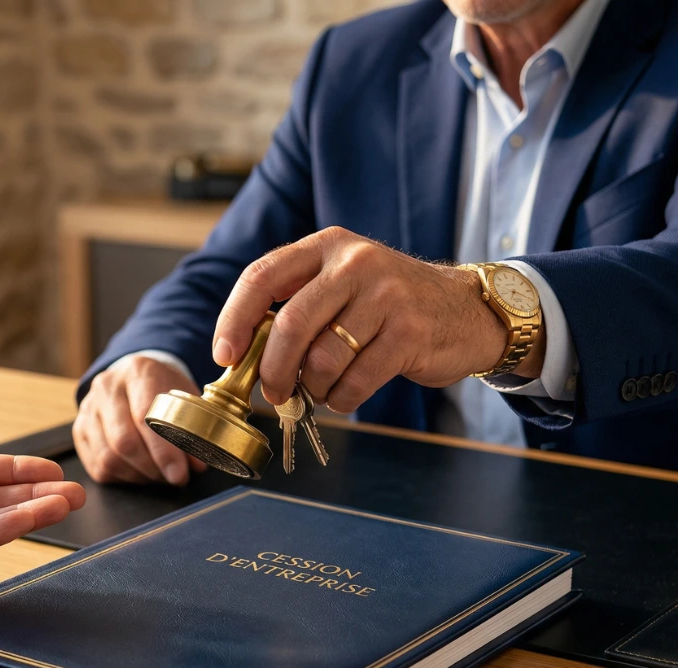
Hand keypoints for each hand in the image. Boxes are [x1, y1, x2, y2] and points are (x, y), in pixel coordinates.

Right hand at [74, 355, 206, 485]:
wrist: (134, 378)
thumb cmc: (164, 391)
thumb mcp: (185, 399)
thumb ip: (192, 430)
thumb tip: (196, 465)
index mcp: (138, 372)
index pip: (146, 418)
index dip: (164, 452)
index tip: (179, 474)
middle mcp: (107, 387)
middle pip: (123, 441)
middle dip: (151, 468)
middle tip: (172, 478)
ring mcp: (88, 408)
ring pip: (108, 457)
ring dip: (137, 475)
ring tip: (157, 476)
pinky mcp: (79, 430)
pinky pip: (97, 466)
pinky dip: (121, 478)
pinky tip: (139, 473)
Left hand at [211, 227, 544, 411]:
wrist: (465, 310)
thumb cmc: (388, 305)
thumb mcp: (342, 284)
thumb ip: (297, 305)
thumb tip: (245, 354)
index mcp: (328, 246)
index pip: (262, 276)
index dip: (234, 319)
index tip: (224, 355)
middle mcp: (356, 263)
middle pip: (290, 323)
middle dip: (273, 369)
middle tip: (273, 392)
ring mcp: (386, 296)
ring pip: (323, 358)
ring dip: (313, 387)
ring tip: (321, 390)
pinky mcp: (410, 333)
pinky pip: (356, 381)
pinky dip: (341, 399)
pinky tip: (345, 395)